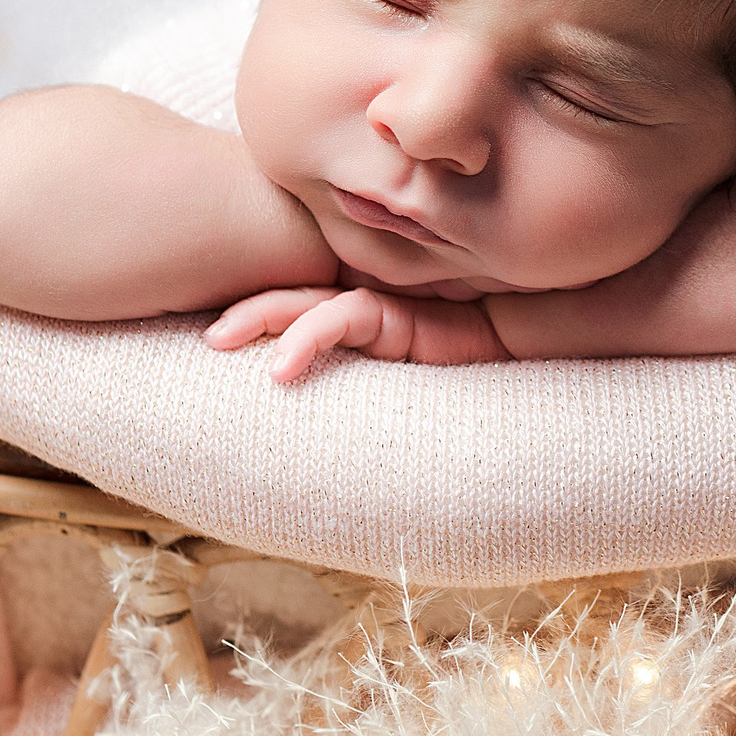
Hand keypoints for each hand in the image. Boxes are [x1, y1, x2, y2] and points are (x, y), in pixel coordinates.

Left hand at [204, 285, 509, 381]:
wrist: (535, 344)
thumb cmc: (475, 370)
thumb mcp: (406, 381)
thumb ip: (367, 373)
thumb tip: (304, 438)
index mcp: (358, 320)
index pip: (294, 306)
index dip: (251, 313)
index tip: (205, 332)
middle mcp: (365, 306)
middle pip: (289, 297)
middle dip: (240, 311)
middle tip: (199, 334)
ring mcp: (383, 304)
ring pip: (307, 302)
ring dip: (260, 318)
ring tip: (219, 340)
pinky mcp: (403, 312)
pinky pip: (347, 318)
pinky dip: (310, 337)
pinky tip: (282, 365)